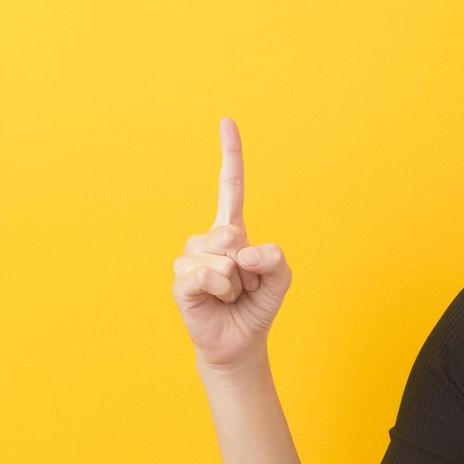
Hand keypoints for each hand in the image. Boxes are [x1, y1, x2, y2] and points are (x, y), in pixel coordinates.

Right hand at [172, 117, 291, 370]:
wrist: (239, 342)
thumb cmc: (257, 306)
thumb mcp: (282, 279)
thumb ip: (275, 258)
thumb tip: (242, 253)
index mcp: (232, 230)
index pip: (230, 186)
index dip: (230, 154)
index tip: (226, 121)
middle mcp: (207, 238)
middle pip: (234, 232)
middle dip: (249, 266)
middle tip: (243, 285)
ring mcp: (190, 258)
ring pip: (223, 257)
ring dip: (236, 283)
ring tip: (230, 295)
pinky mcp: (181, 281)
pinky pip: (209, 275)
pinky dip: (221, 291)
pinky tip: (216, 301)